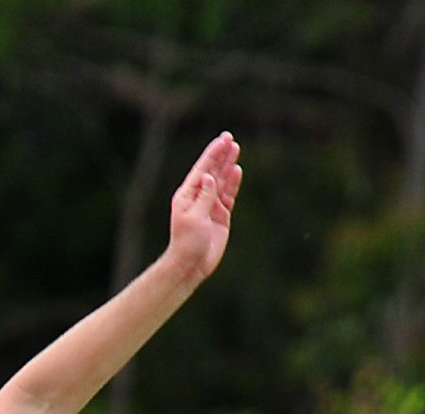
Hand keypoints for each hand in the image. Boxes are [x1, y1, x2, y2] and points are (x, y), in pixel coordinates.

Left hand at [165, 132, 242, 281]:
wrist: (191, 264)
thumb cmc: (187, 243)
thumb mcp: (194, 218)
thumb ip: (204, 196)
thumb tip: (208, 176)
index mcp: (187, 195)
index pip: (202, 169)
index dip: (213, 154)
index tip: (223, 139)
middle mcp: (198, 197)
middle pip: (212, 171)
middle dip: (221, 155)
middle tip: (230, 138)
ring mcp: (210, 206)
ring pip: (221, 181)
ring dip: (228, 166)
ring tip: (235, 149)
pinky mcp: (220, 216)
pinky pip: (228, 195)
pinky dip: (233, 183)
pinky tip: (237, 170)